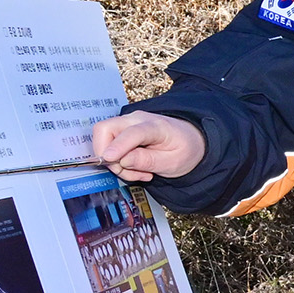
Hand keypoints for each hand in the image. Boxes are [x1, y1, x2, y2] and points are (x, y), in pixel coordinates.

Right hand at [90, 110, 204, 182]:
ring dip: (114, 161)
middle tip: (127, 171)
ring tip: (138, 172)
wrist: (189, 140)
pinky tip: (135, 167)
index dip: (118, 146)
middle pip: (105, 129)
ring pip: (103, 138)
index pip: (132, 132)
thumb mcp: (173, 162)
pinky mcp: (122, 130)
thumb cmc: (183, 150)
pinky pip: (108, 144)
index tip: (108, 159)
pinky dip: (116, 160)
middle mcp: (138, 119)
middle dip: (107, 155)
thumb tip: (122, 161)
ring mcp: (128, 122)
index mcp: (157, 126)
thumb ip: (148, 161)